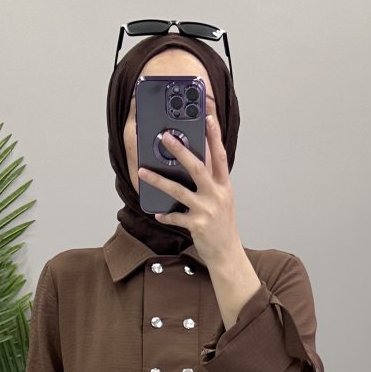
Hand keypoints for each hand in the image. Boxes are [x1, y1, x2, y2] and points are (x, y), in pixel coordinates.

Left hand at [137, 113, 241, 266]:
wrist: (227, 254)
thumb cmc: (222, 226)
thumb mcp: (222, 200)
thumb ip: (211, 183)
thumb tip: (191, 165)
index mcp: (224, 185)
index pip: (220, 155)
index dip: (214, 135)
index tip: (208, 117)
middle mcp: (217, 195)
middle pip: (197, 167)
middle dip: (180, 150)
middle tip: (165, 137)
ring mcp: (207, 210)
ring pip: (179, 191)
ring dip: (159, 180)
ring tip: (143, 172)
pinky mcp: (198, 225)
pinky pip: (175, 217)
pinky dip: (165, 215)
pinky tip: (157, 213)